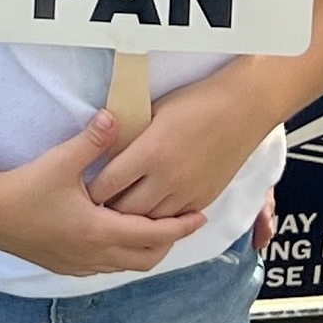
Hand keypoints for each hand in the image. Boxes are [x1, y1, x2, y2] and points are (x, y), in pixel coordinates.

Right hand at [0, 114, 201, 280]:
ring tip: (154, 226)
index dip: (180, 227)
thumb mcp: (61, 161)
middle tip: (180, 222)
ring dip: (145, 249)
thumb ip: (92, 140)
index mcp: (99, 230)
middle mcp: (94, 254)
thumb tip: (115, 116)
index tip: (200, 216)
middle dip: (168, 242)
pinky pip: (106, 266)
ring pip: (126, 264)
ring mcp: (79, 264)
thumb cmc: (24, 188)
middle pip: (146, 258)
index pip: (153, 234)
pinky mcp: (65, 265)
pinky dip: (122, 254)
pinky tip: (117, 234)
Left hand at [87, 67, 279, 222]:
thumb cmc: (196, 101)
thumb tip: (104, 149)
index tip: (80, 190)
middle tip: (93, 207)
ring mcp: (187, 192)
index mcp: (149, 152)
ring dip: (131, 219)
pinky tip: (148, 214)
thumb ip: (129, 135)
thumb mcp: (153, 111)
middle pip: (123, 210)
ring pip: (148, 221)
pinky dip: (158, 220)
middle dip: (106, 210)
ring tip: (117, 213)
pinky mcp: (203, 199)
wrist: (242, 108)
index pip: (106, 184)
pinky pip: (173, 220)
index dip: (90, 190)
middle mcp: (166, 178)